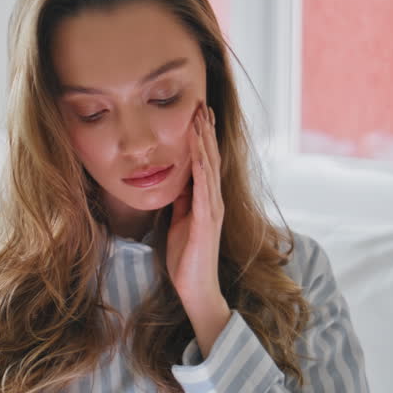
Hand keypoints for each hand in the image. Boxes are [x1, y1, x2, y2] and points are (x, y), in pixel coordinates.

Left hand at [167, 102, 224, 314]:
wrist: (196, 287)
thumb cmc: (187, 258)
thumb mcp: (179, 222)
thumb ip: (182, 201)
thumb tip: (179, 181)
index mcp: (206, 200)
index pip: (206, 161)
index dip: (202, 137)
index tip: (197, 114)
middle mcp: (214, 200)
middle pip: (211, 157)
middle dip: (205, 131)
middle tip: (201, 104)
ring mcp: (213, 209)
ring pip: (210, 167)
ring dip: (204, 142)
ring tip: (200, 118)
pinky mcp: (207, 221)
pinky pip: (204, 189)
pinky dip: (201, 168)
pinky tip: (198, 152)